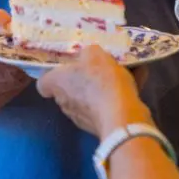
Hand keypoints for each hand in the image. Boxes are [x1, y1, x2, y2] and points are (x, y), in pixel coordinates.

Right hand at [0, 9, 29, 114]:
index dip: (9, 51)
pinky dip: (19, 83)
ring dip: (23, 72)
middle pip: (3, 72)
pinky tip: (15, 74)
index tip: (23, 44)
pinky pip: (11, 94)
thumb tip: (13, 28)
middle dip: (21, 61)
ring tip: (23, 61)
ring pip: (11, 84)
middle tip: (32, 52)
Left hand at [37, 45, 152, 138]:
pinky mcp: (98, 126)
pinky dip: (115, 98)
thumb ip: (87, 52)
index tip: (66, 66)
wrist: (121, 116)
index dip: (52, 74)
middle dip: (80, 79)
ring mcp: (80, 117)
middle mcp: (64, 103)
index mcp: (58, 83)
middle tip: (96, 67)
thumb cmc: (101, 81)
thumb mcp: (94, 53)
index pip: (43, 82)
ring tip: (121, 73)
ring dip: (99, 89)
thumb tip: (87, 56)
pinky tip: (134, 83)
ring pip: (87, 99)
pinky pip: (104, 107)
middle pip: (67, 89)